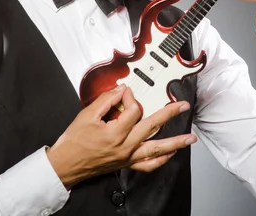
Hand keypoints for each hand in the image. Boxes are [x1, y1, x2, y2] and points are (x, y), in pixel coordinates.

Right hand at [46, 85, 195, 187]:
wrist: (65, 164)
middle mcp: (125, 146)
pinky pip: (148, 165)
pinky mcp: (126, 164)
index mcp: (115, 132)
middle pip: (153, 127)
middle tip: (183, 106)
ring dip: (175, 143)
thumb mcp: (87, 115)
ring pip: (156, 150)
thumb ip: (106, 100)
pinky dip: (161, 160)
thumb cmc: (74, 141)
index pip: (133, 109)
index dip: (130, 97)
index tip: (124, 92)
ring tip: (189, 138)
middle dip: (170, 114)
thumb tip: (121, 90)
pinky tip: (170, 154)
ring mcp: (127, 157)